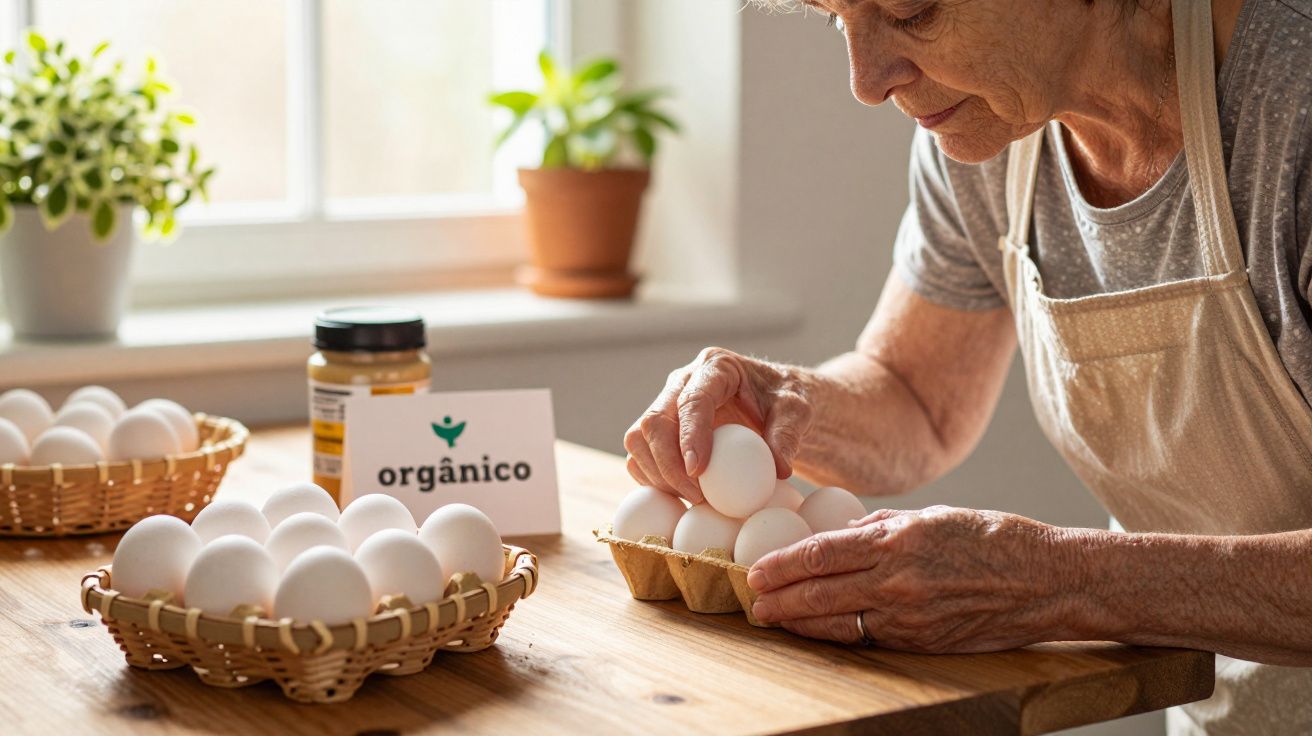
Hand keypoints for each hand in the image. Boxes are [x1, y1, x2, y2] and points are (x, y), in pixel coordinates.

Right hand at [623, 347, 812, 502]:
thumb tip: (778, 469)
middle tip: (698, 498)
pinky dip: (654, 480)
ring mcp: (667, 405)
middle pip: (654, 421)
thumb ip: (788, 435)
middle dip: (668, 465)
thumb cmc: (785, 402)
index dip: (690, 436)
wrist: (774, 404)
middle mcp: (682, 382)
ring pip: (638, 440)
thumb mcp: (797, 412)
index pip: (692, 400)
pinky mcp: (661, 429)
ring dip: (658, 475)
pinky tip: (682, 495)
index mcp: (716, 368)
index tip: (699, 472)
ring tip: (694, 499)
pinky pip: (641, 456)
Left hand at [747, 506, 1088, 651]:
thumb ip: (885, 525)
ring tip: (773, 618)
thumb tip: (845, 531)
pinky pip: (868, 638)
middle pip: (820, 592)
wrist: (1048, 581)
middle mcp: (898, 579)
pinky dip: (837, 634)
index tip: (756, 570)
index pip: (822, 553)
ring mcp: (910, 615)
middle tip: (752, 600)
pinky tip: (817, 631)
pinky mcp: (923, 641)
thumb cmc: (994, 539)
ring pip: (838, 622)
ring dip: (800, 622)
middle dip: (780, 598)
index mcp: (898, 539)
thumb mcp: (934, 515)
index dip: (782, 565)